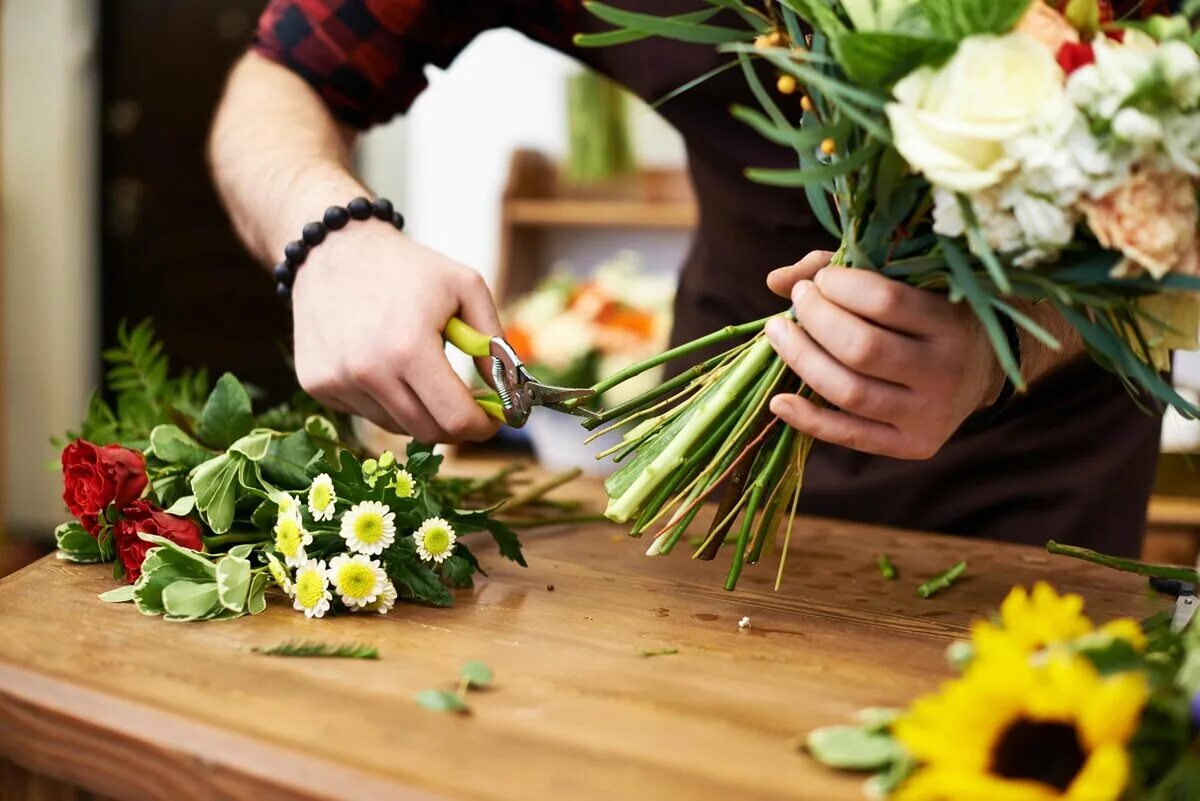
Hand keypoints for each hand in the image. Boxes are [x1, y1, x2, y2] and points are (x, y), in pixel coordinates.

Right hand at [291, 221, 501, 442]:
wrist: (334, 248)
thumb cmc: (408, 267)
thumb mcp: (466, 288)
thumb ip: (494, 343)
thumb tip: (507, 392)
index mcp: (409, 348)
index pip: (455, 419)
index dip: (482, 426)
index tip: (492, 419)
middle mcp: (368, 372)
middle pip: (427, 432)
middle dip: (454, 423)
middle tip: (466, 403)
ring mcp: (336, 381)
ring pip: (396, 426)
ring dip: (418, 409)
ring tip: (417, 368)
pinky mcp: (316, 384)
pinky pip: (365, 412)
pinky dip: (384, 399)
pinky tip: (381, 363)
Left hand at [764, 251, 1003, 458]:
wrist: (983, 370)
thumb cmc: (932, 314)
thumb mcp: (909, 283)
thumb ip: (846, 274)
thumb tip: (776, 281)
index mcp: (952, 322)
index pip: (885, 301)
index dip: (841, 286)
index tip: (821, 279)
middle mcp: (946, 372)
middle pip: (861, 349)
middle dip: (816, 319)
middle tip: (798, 301)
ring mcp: (930, 414)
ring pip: (849, 392)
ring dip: (801, 360)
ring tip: (778, 332)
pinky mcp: (914, 445)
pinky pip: (849, 435)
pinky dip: (808, 419)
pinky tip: (779, 400)